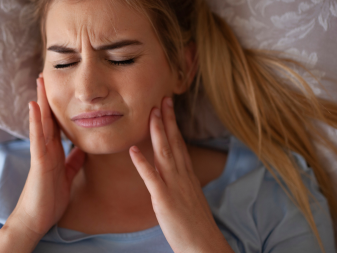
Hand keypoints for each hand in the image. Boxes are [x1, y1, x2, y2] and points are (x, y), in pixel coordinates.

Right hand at [10, 74, 85, 240]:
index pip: (57, 124)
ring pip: (41, 123)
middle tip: (47, 75)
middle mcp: (46, 148)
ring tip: (40, 81)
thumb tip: (83, 148)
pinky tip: (35, 106)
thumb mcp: (67, 175)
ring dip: (40, 101)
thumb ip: (73, 161)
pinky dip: (36, 122)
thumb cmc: (50, 198)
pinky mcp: (38, 162)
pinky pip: (38, 139)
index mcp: (54, 151)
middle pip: (48, 118)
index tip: (62, 89)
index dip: (59, 107)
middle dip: (48, 97)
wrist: (37, 218)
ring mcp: (41, 153)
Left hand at [129, 97, 232, 252]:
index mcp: (187, 175)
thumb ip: (182, 182)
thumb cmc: (195, 224)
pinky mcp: (164, 200)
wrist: (203, 245)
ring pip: (164, 153)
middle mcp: (182, 176)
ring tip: (150, 113)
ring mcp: (174, 186)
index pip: (180, 143)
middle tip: (161, 98)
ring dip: (157, 132)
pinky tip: (132, 150)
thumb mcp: (190, 197)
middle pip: (174, 142)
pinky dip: (142, 163)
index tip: (168, 107)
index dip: (173, 124)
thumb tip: (176, 172)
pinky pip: (151, 178)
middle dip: (167, 119)